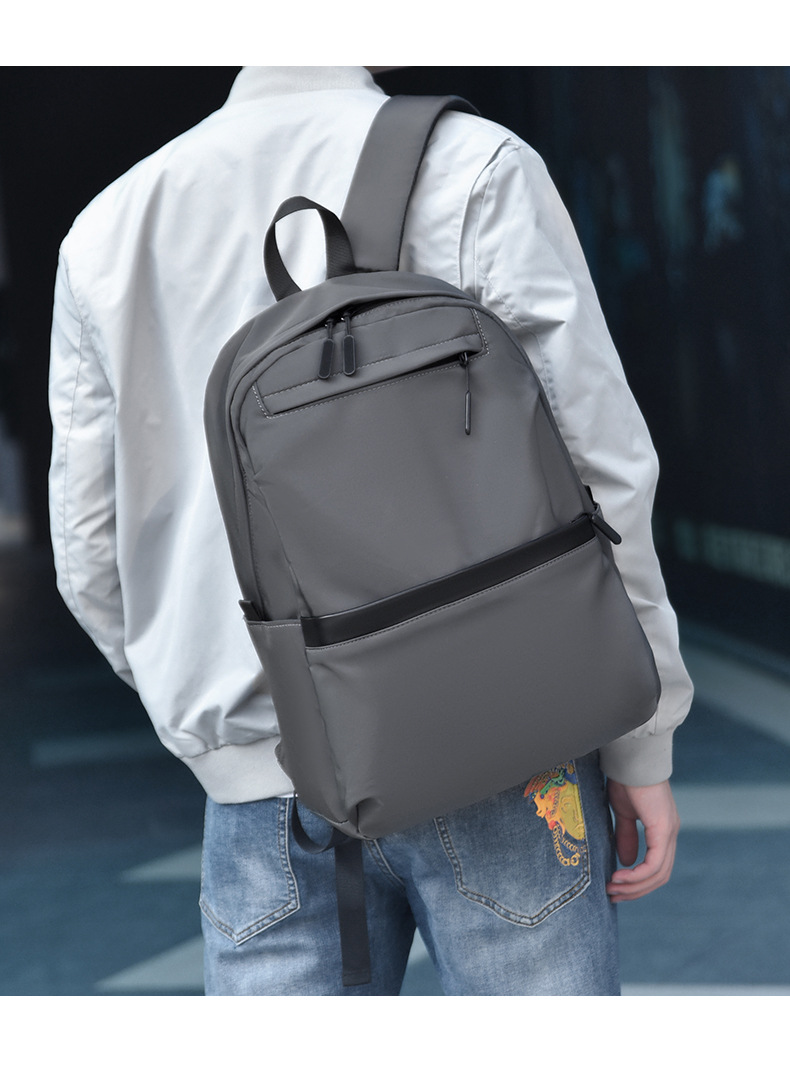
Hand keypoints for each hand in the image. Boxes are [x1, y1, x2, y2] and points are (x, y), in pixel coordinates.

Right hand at [606, 779, 679, 901]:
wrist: (630, 759)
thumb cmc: (625, 779)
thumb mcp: (623, 813)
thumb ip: (626, 836)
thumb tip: (626, 862)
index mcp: (663, 829)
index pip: (657, 866)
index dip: (638, 881)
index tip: (616, 886)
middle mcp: (670, 833)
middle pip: (660, 875)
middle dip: (636, 890)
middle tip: (613, 895)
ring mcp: (669, 831)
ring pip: (658, 873)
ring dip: (634, 886)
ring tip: (613, 888)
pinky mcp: (663, 829)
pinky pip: (653, 864)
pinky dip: (637, 875)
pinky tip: (620, 876)